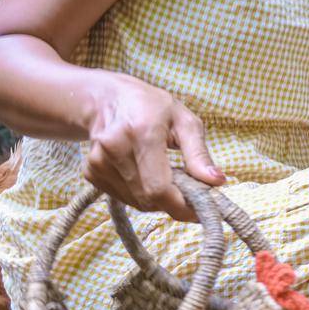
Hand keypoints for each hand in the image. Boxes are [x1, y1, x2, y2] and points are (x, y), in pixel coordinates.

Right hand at [82, 74, 225, 220]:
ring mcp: (98, 163)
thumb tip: (217, 181)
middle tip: (187, 187)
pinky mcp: (90, 173)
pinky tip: (143, 172)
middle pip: (149, 199)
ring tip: (163, 172)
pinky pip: (124, 198)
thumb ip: (199, 154)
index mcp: (142, 132)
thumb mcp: (185, 121)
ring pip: (138, 202)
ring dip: (158, 198)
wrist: (107, 99)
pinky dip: (141, 193)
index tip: (202, 210)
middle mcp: (115, 149)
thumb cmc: (152, 107)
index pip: (159, 187)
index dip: (182, 206)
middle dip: (174, 200)